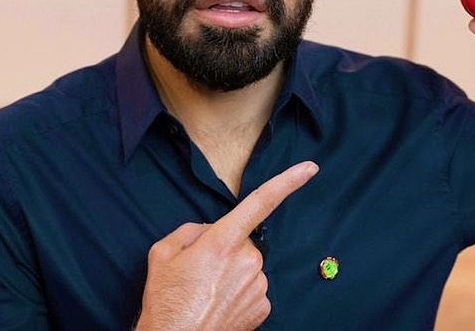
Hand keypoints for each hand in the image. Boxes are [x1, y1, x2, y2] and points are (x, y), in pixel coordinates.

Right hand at [136, 160, 318, 330]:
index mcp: (224, 241)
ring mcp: (259, 285)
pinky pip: (252, 287)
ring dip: (231, 272)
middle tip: (200, 272)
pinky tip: (218, 304)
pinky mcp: (263, 307)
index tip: (310, 168)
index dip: (288, 181)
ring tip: (205, 292)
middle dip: (225, 248)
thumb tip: (208, 232)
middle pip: (242, 240)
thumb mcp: (164, 253)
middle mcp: (248, 260)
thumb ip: (191, 231)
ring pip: (247, 265)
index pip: (261, 202)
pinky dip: (238, 292)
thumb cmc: (166, 302)